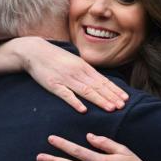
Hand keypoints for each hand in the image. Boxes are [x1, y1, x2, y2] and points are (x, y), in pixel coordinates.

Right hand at [0, 37, 127, 112]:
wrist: (34, 51)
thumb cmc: (56, 58)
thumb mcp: (74, 62)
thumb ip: (87, 72)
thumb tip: (101, 81)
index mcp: (84, 67)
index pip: (102, 80)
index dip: (114, 90)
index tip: (125, 98)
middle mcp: (77, 72)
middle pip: (97, 87)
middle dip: (111, 97)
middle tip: (122, 106)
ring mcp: (66, 79)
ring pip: (86, 91)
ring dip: (99, 100)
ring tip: (110, 108)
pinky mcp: (53, 85)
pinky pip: (66, 95)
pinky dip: (75, 102)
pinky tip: (83, 110)